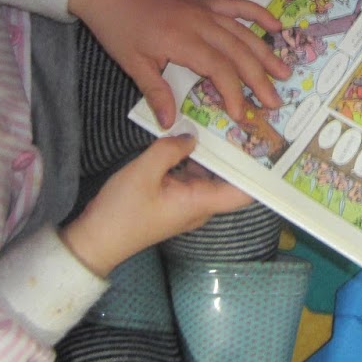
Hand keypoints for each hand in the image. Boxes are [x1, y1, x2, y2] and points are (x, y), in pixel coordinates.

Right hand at [61, 135, 250, 276]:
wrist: (95, 240)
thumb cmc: (121, 211)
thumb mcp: (144, 171)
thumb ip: (171, 149)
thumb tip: (192, 136)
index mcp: (200, 203)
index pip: (243, 192)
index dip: (257, 171)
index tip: (266, 144)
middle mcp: (200, 205)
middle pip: (228, 179)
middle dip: (235, 153)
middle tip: (243, 121)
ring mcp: (186, 203)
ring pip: (208, 175)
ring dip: (211, 153)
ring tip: (219, 121)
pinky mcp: (172, 199)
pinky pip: (191, 176)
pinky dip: (192, 158)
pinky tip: (190, 136)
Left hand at [67, 0, 289, 126]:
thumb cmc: (118, 30)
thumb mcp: (132, 65)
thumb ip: (156, 92)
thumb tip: (171, 123)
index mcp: (182, 40)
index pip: (219, 69)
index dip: (234, 92)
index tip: (241, 114)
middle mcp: (200, 23)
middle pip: (238, 52)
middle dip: (259, 79)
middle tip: (273, 102)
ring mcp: (205, 10)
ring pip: (243, 32)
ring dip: (265, 53)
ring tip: (284, 73)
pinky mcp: (204, 2)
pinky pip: (237, 6)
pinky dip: (258, 14)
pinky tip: (276, 26)